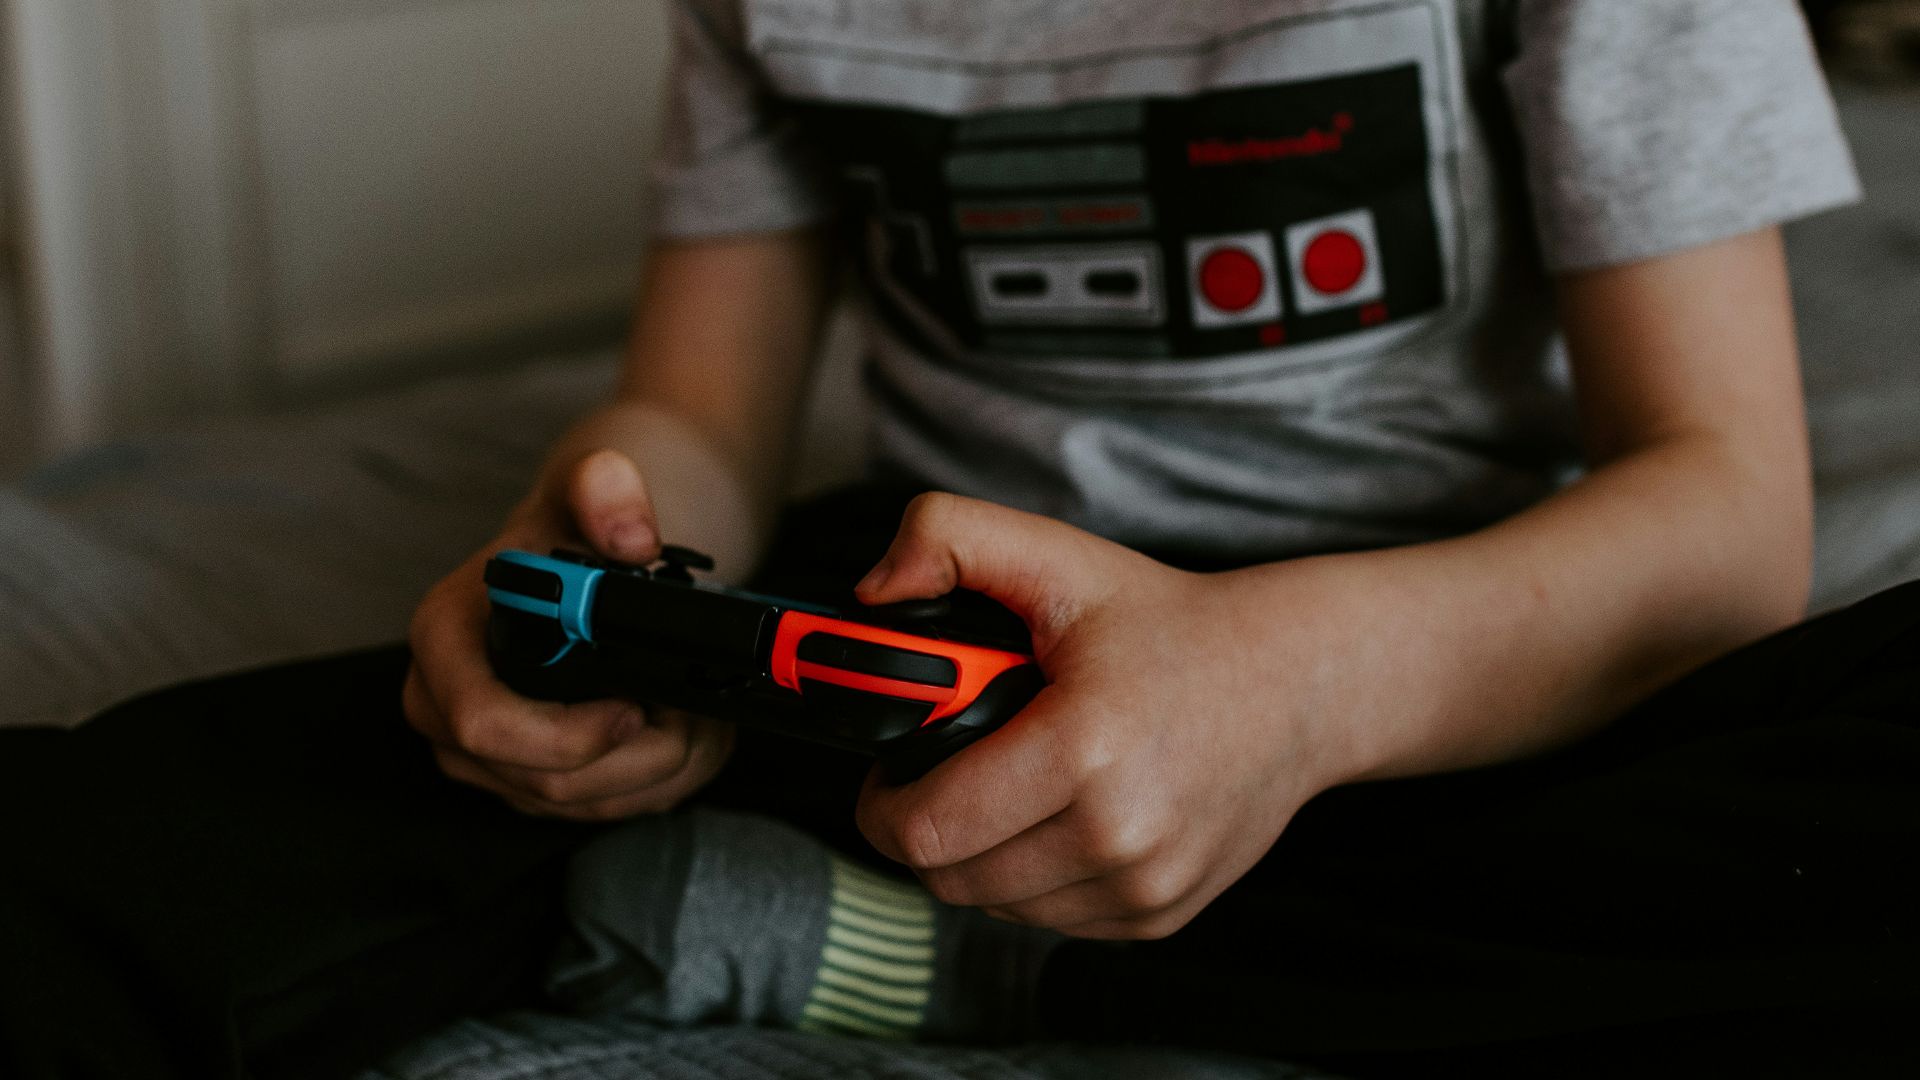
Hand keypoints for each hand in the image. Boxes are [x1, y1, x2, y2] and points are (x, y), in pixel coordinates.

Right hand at [405, 448, 734, 819]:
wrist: (581, 562)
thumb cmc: (571, 532)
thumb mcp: (588, 489)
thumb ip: (606, 490)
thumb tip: (633, 538)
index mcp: (444, 641)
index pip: (484, 723)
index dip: (567, 734)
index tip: (636, 706)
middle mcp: (447, 710)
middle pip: (546, 781)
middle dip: (638, 754)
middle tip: (693, 709)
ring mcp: (487, 758)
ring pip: (586, 803)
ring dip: (661, 766)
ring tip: (698, 712)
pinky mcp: (530, 785)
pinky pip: (604, 809)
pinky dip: (661, 779)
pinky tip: (685, 730)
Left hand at [854, 495, 1364, 939]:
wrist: (1294, 684)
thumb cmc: (1168, 624)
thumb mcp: (1057, 555)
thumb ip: (947, 538)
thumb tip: (871, 593)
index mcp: (1084, 748)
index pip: (927, 829)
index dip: (882, 803)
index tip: (889, 770)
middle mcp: (1121, 833)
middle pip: (951, 878)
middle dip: (923, 829)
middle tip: (939, 774)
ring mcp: (1144, 885)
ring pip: (996, 906)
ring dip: (979, 857)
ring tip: (1004, 787)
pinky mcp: (1158, 916)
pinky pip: (1051, 919)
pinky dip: (1033, 878)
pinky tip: (1057, 815)